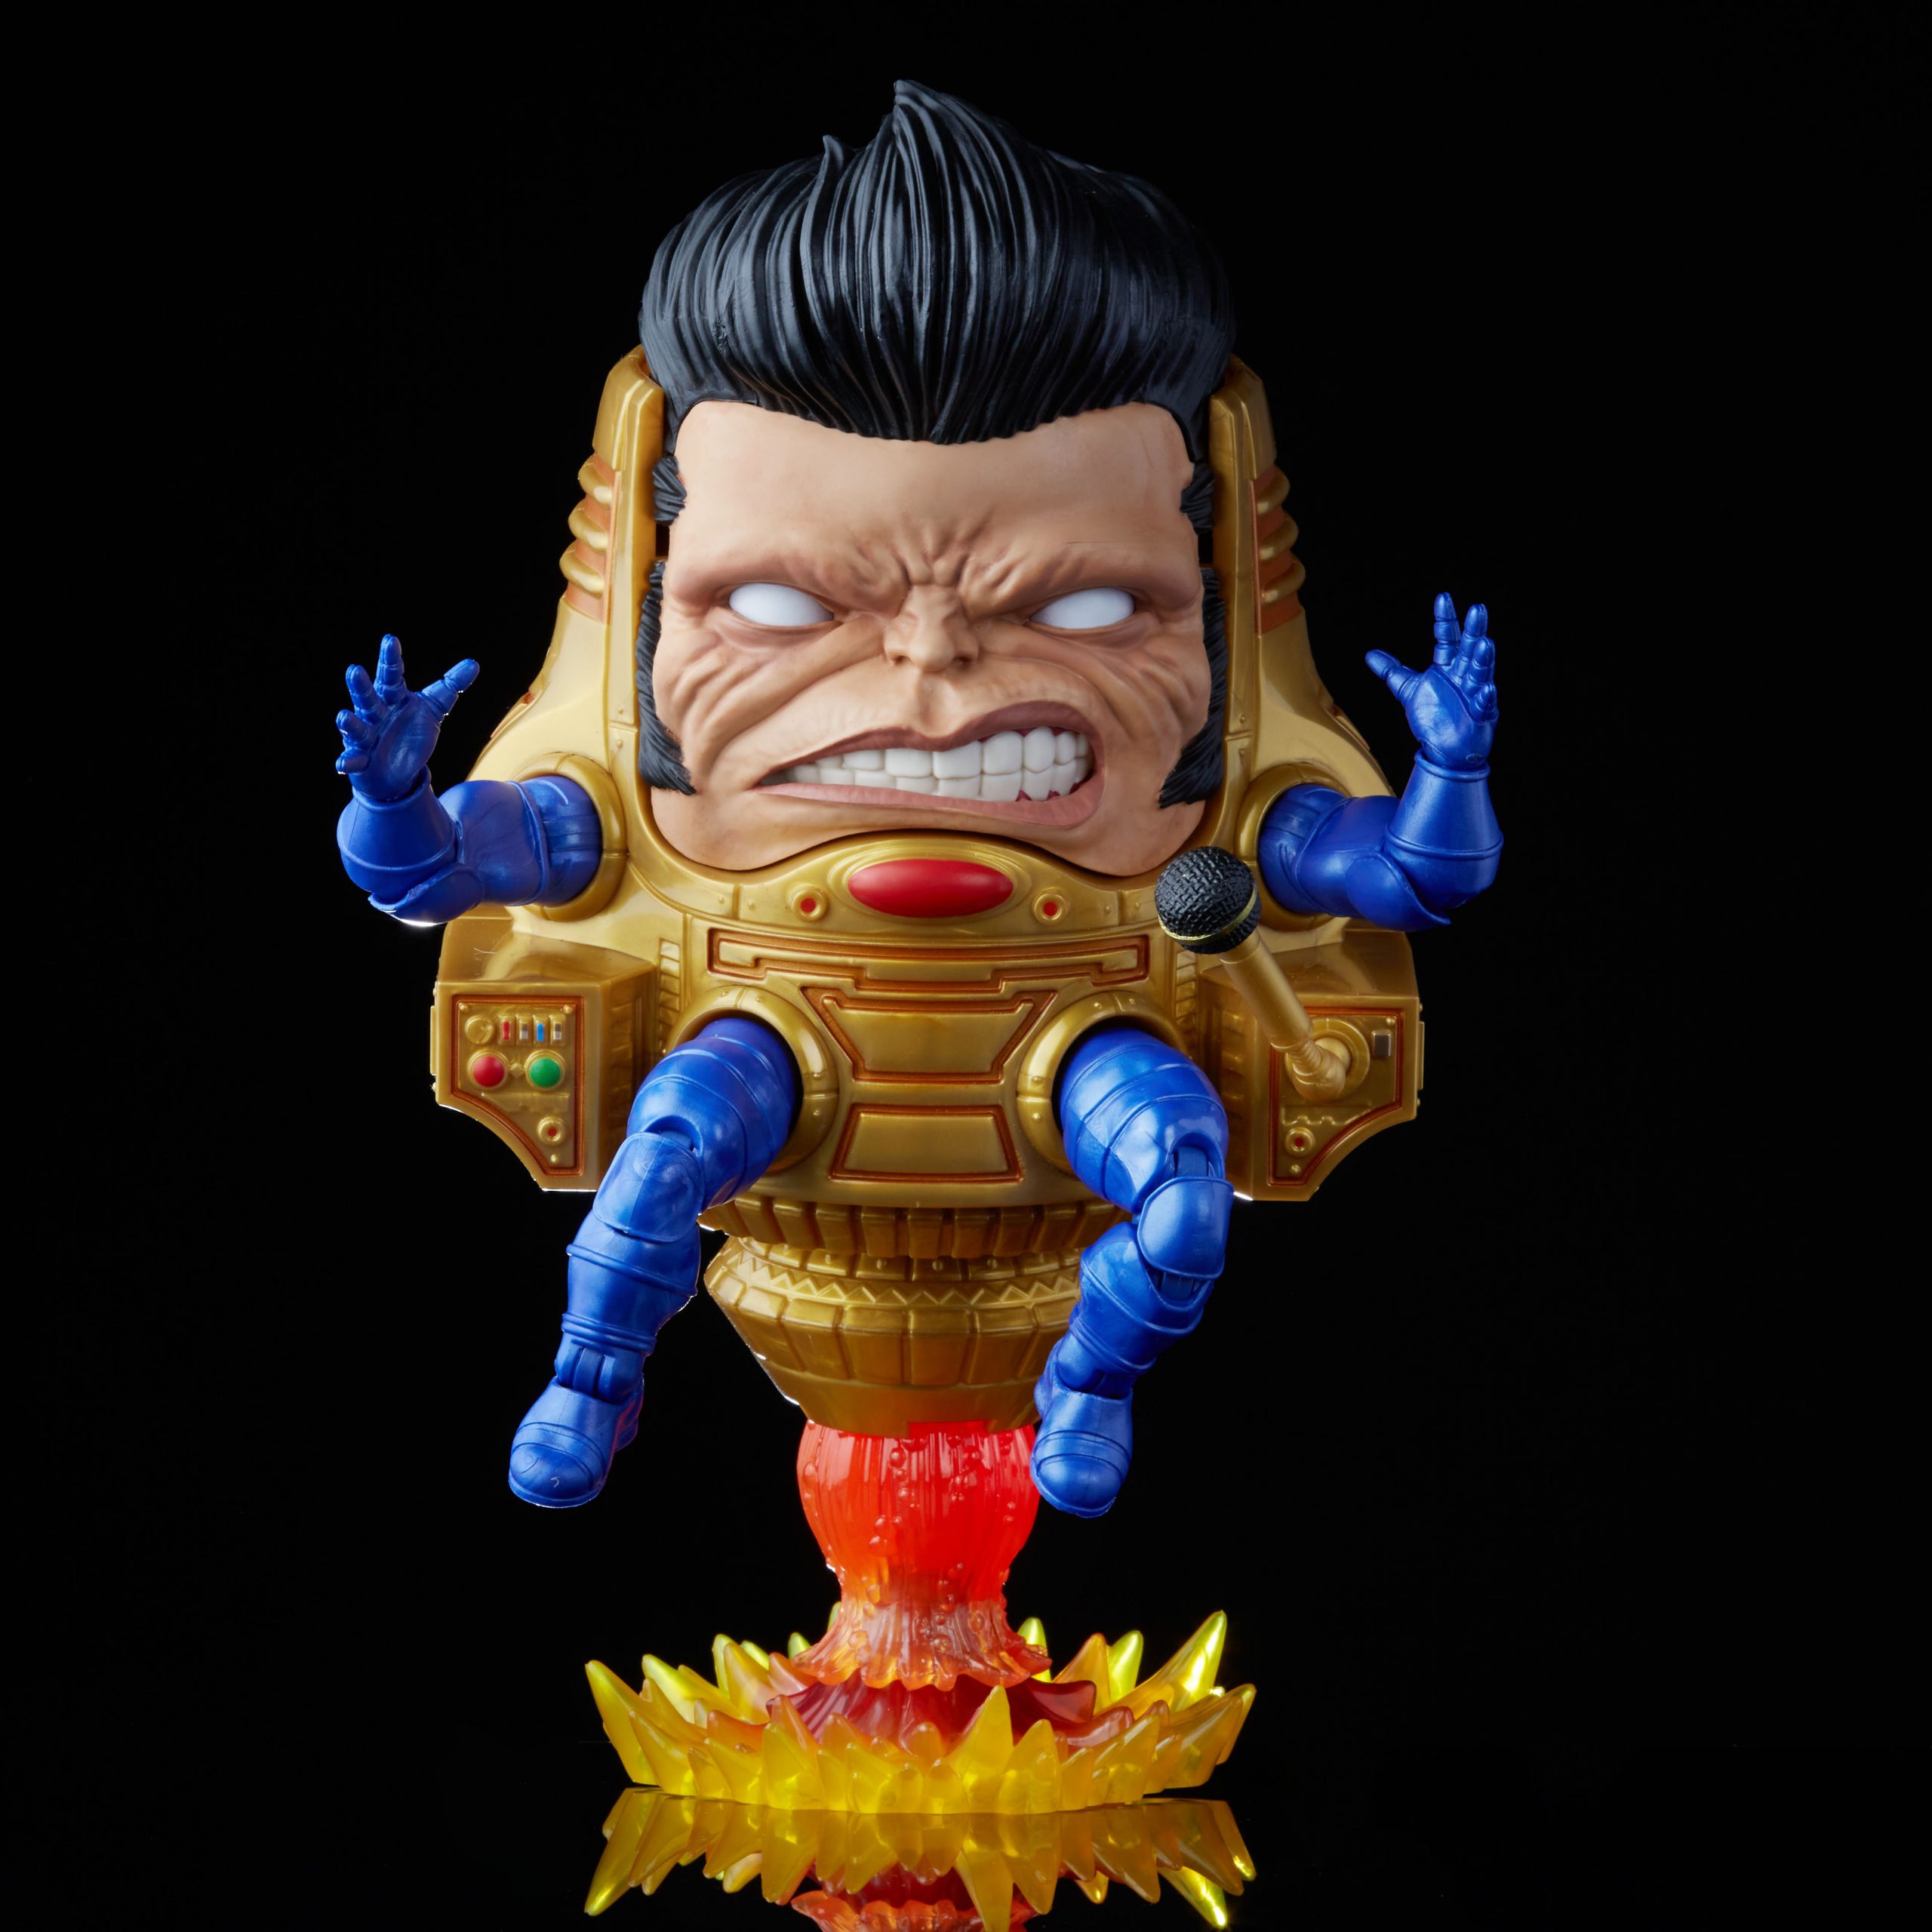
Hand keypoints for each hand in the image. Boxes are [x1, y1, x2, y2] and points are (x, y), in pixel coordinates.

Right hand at [334, 635, 478, 801]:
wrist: (398, 770)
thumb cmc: (411, 732)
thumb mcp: (433, 708)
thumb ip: (450, 686)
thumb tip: (474, 664)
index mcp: (392, 697)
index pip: (392, 675)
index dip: (391, 659)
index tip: (390, 640)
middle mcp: (375, 713)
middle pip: (368, 697)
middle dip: (361, 686)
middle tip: (354, 670)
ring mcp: (366, 736)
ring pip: (357, 728)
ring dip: (350, 723)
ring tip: (343, 717)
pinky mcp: (360, 759)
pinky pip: (352, 760)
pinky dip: (347, 761)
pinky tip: (342, 764)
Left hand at [1365, 593, 1498, 769]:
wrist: (1442, 749)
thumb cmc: (1432, 717)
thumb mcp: (1408, 690)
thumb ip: (1392, 671)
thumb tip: (1370, 654)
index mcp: (1447, 667)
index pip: (1447, 638)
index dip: (1444, 619)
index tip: (1442, 598)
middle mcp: (1463, 676)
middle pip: (1468, 649)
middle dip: (1474, 630)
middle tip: (1478, 608)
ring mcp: (1474, 695)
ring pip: (1480, 673)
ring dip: (1482, 659)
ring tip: (1484, 643)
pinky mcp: (1481, 715)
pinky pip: (1485, 705)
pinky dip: (1486, 697)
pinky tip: (1487, 688)